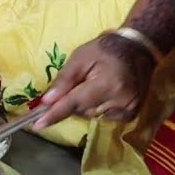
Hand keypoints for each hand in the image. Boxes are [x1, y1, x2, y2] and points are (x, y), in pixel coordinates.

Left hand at [35, 33, 155, 128]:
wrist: (136, 49)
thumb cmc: (104, 50)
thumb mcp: (80, 58)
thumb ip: (64, 80)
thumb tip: (46, 101)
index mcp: (105, 85)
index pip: (73, 104)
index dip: (54, 114)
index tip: (37, 126)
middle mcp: (119, 101)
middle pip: (81, 111)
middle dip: (72, 100)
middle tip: (78, 82)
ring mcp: (127, 109)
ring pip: (91, 115)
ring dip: (85, 104)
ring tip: (94, 83)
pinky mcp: (131, 114)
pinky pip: (103, 116)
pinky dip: (98, 107)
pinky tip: (104, 92)